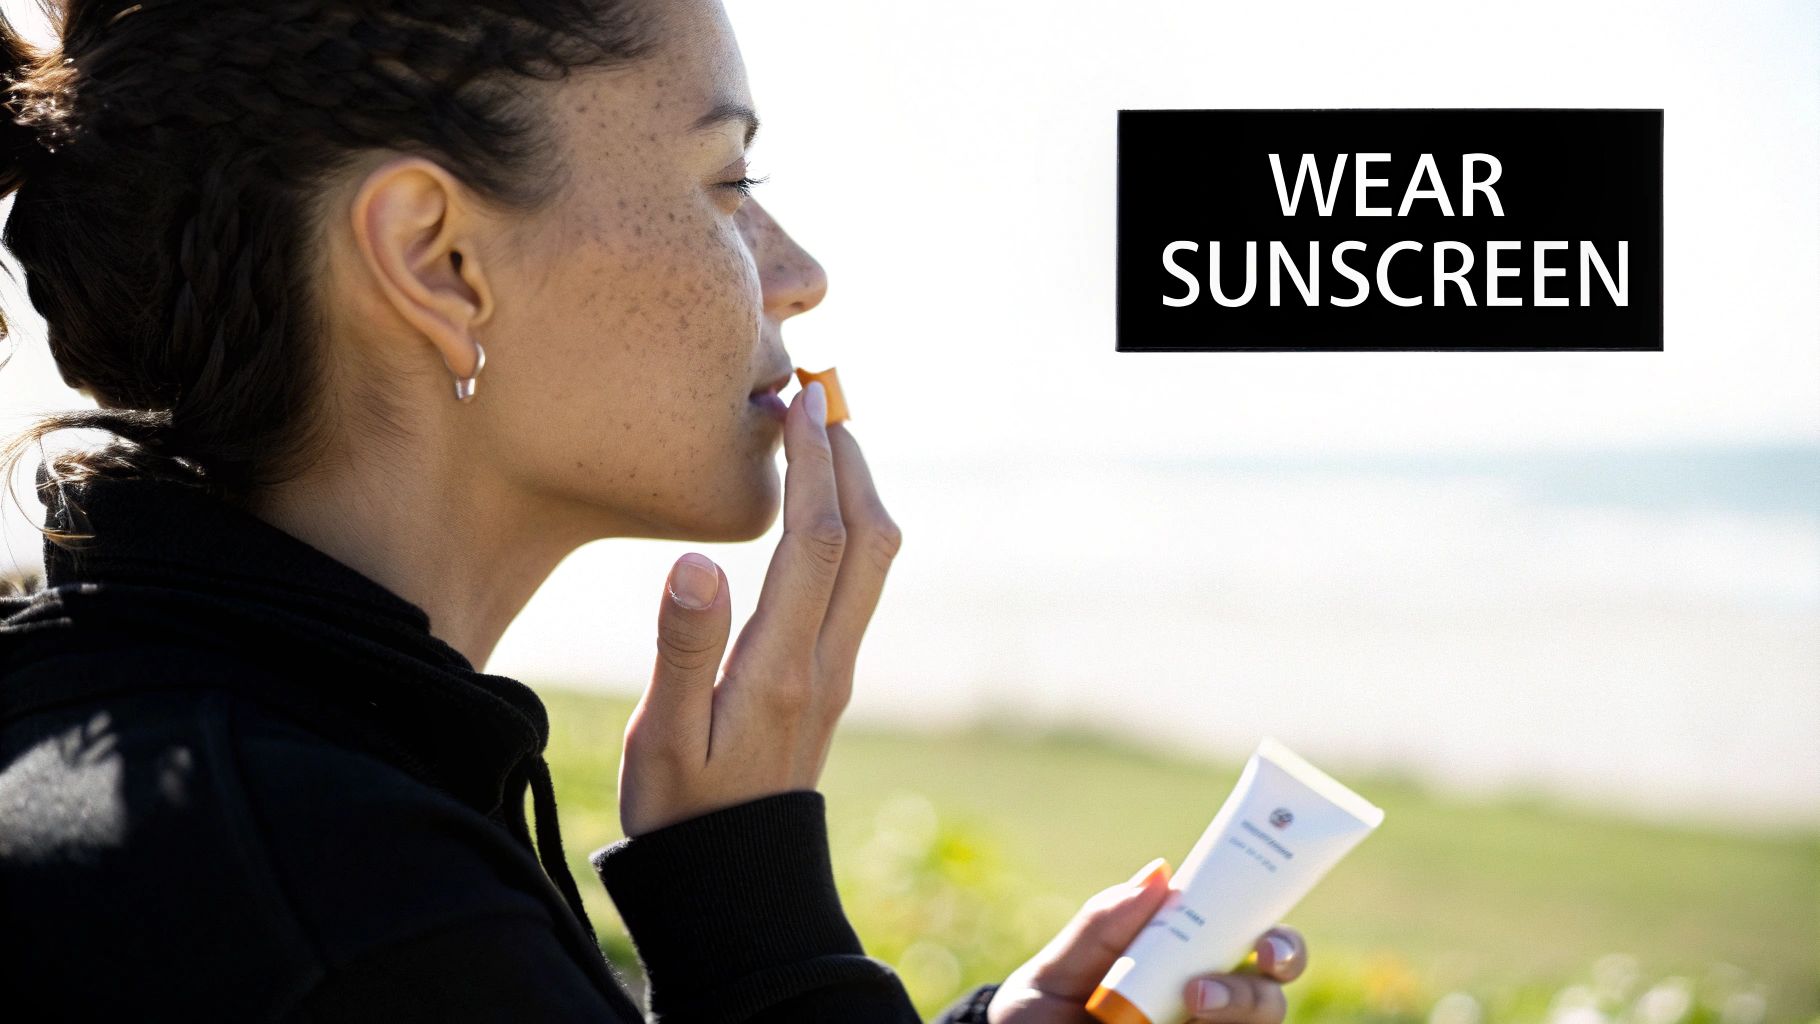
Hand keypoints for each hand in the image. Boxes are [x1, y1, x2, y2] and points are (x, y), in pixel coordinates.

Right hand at [617, 381, 901, 836]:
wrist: (734, 883)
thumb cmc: (682, 814)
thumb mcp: (664, 739)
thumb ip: (682, 648)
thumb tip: (698, 560)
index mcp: (781, 666)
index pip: (819, 542)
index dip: (815, 466)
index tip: (801, 404)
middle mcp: (824, 663)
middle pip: (868, 540)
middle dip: (850, 460)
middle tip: (821, 396)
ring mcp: (835, 673)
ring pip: (874, 563)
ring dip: (858, 491)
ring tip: (826, 435)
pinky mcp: (829, 684)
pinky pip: (860, 588)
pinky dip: (849, 530)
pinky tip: (819, 513)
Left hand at [986, 859, 1308, 1023]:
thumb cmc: (1034, 1017)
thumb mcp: (1053, 973)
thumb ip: (1101, 927)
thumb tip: (1161, 871)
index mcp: (1177, 965)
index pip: (1243, 942)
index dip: (1272, 935)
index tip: (1264, 937)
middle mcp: (1201, 1008)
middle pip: (1268, 989)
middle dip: (1268, 974)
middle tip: (1227, 975)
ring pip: (1261, 1021)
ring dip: (1241, 1007)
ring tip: (1193, 1004)